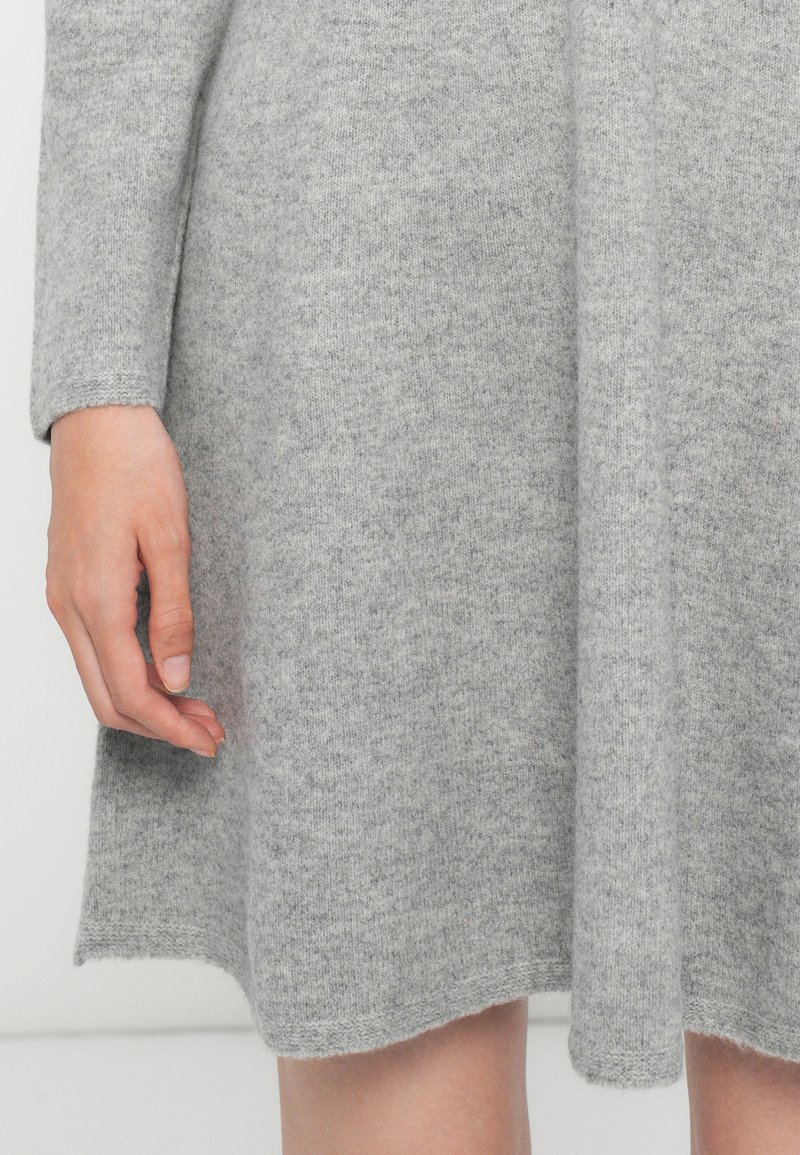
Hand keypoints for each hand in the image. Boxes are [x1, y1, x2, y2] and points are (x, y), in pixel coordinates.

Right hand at [45, 404, 224, 756]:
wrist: (96, 420)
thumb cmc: (136, 465)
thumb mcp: (170, 538)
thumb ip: (174, 613)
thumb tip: (178, 677)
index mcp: (97, 599)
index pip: (132, 693)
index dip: (171, 728)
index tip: (209, 740)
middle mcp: (69, 607)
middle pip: (108, 700)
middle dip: (160, 726)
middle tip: (210, 731)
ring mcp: (63, 597)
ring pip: (98, 678)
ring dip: (146, 702)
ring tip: (196, 706)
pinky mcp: (67, 585)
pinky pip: (92, 651)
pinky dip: (128, 674)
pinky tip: (165, 669)